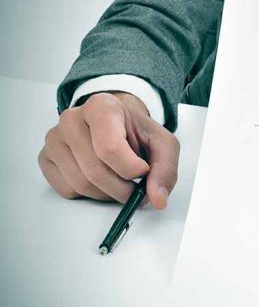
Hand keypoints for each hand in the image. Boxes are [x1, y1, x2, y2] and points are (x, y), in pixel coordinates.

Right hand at [38, 92, 178, 207]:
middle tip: (134, 188)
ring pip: (80, 184)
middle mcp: (72, 119)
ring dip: (107, 194)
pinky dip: (89, 194)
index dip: (130, 170)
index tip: (143, 172)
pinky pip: (67, 190)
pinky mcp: (45, 157)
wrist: (116, 123)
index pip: (110, 149)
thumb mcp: (162, 144)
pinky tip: (100, 180)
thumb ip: (165, 169)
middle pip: (95, 171)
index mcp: (101, 107)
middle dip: (121, 189)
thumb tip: (157, 199)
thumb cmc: (136, 132)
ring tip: (119, 182)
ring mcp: (55, 138)